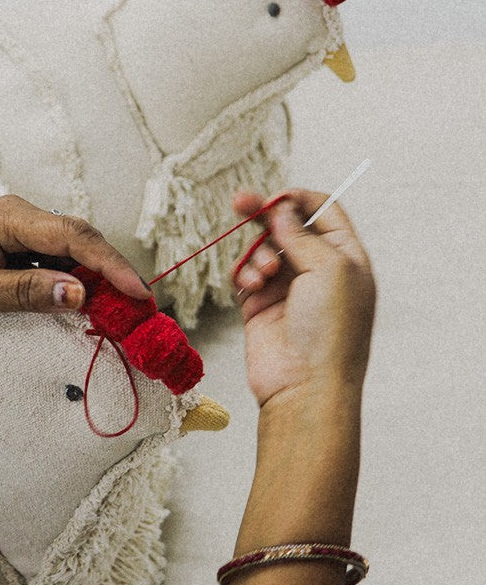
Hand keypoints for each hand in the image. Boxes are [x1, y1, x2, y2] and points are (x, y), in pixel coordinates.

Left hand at [0, 195, 151, 347]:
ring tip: (126, 310)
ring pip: (74, 251)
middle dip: (115, 273)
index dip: (111, 265)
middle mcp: (20, 216)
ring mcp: (20, 231)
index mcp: (9, 217)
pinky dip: (78, 282)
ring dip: (100, 279)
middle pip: (81, 240)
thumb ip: (26, 291)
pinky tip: (91, 304)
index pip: (73, 237)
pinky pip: (58, 261)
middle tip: (144, 309)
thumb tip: (81, 294)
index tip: (139, 294)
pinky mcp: (17, 248)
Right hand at [231, 189, 375, 406]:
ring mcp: (288, 289)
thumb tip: (282, 210)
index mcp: (346, 258)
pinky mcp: (260, 307)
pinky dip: (245, 274)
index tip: (276, 197)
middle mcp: (318, 271)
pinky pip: (245, 275)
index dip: (299, 200)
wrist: (305, 387)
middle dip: (264, 215)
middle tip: (239, 202)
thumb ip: (303, 233)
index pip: (323, 212)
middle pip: (287, 227)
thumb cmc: (331, 331)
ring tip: (264, 275)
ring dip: (258, 254)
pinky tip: (252, 287)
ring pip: (263, 249)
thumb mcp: (330, 268)